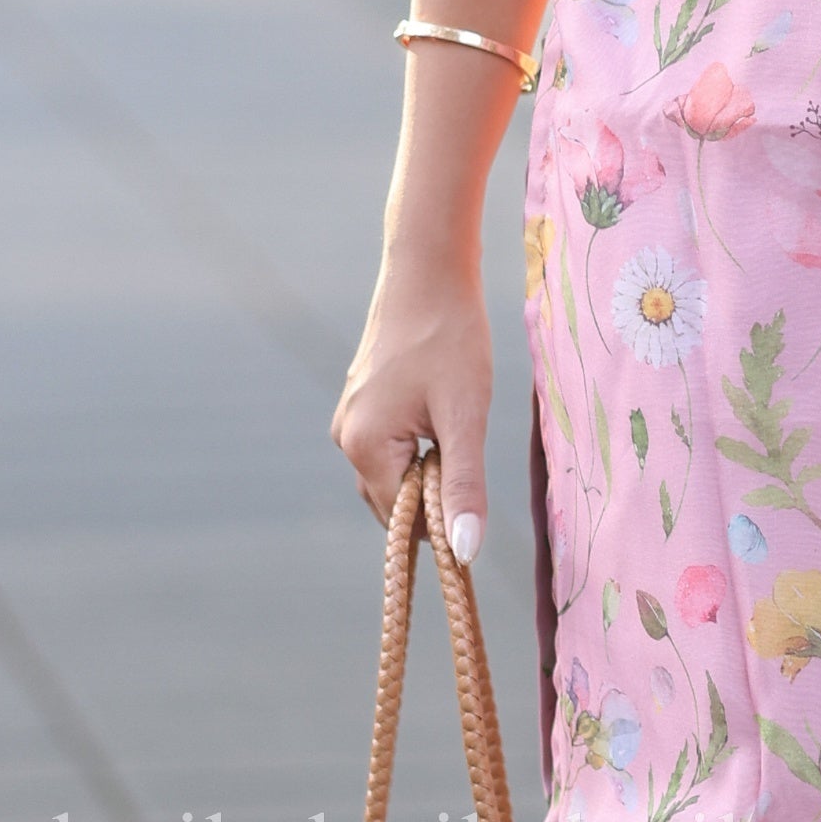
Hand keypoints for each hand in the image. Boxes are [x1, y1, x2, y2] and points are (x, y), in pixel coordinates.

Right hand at [334, 267, 493, 540]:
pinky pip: (390, 445)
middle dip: (432, 492)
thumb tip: (464, 551)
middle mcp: (345, 435)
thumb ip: (463, 485)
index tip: (475, 494)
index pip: (401, 520)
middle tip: (467, 446)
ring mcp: (350, 417)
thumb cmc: (450, 336)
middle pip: (392, 500)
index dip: (441, 518)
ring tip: (456, 425)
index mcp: (364, 446)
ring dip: (428, 467)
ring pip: (393, 472)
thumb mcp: (465, 415)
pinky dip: (419, 446)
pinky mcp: (363, 401)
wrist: (429, 269)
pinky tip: (443, 411)